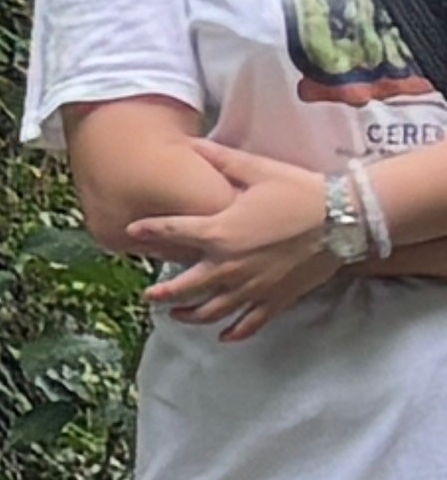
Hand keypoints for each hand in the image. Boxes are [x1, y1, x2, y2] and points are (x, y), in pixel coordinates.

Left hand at [127, 137, 354, 341]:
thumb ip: (222, 160)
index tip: (132, 233)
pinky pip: (250, 322)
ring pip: (212, 310)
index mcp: (219, 233)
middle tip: (149, 295)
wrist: (346, 218)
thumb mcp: (258, 170)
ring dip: (190, 315)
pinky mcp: (276, 299)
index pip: (170, 233)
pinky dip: (234, 331)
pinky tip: (224, 336)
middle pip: (184, 286)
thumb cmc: (301, 192)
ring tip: (176, 315)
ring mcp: (252, 287)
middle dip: (163, 293)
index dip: (147, 231)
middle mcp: (229, 266)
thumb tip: (192, 143)